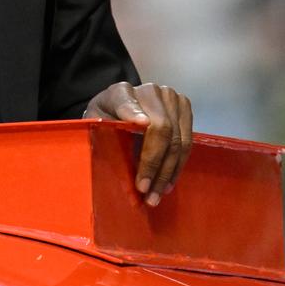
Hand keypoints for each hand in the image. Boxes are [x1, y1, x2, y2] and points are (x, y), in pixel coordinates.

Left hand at [84, 81, 192, 205]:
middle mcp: (151, 90)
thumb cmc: (107, 121)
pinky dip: (177, 166)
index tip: (141, 124)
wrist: (121, 109)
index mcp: (121, 91)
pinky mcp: (184, 109)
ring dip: (168, 171)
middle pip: (162, 128)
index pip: (126, 102)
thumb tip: (138, 126)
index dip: (133, 112)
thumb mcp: (97, 124)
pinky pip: (187, 143)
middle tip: (145, 191)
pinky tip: (167, 184)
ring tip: (156, 195)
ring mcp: (171, 98)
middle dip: (154, 163)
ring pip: (178, 140)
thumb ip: (106, 126)